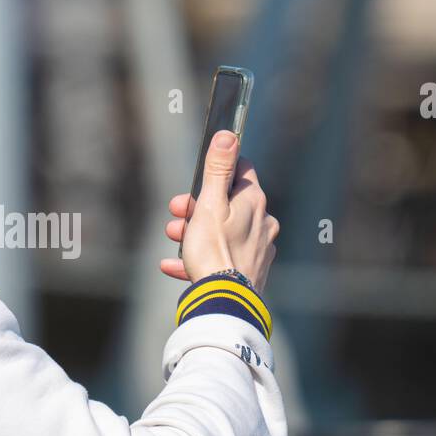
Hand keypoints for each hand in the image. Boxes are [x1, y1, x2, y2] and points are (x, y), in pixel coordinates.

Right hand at [159, 131, 278, 290]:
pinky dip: (199, 258)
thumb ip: (218, 169)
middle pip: (228, 204)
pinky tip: (174, 265)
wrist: (224, 300)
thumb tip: (228, 135)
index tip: (196, 183)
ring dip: (195, 232)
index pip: (241, 170)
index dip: (216, 172)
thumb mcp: (210, 203)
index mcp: (254, 201)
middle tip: (175, 214)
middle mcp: (262, 222)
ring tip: (173, 240)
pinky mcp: (250, 272)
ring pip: (223, 232)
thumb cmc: (214, 250)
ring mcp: (258, 249)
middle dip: (197, 207)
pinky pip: (222, 259)